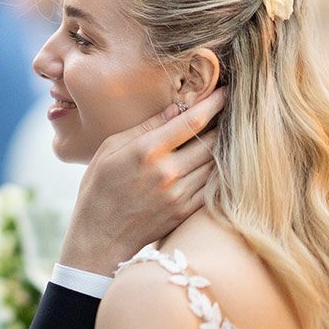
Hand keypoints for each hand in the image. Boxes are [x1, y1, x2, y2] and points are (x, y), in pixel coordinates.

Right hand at [58, 87, 225, 275]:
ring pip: (216, 163)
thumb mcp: (109, 149)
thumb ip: (144, 127)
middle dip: (223, 123)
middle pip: (212, 141)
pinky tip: (214, 161)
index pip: (191, 120)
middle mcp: (167, 172)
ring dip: (222, 147)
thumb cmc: (98, 188)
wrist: (100, 238)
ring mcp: (180, 194)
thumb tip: (175, 107)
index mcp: (146, 151)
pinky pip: (213, 185)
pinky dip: (217, 170)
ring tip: (224, 134)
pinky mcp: (187, 211)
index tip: (226, 90)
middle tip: (229, 111)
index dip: (213, 102)